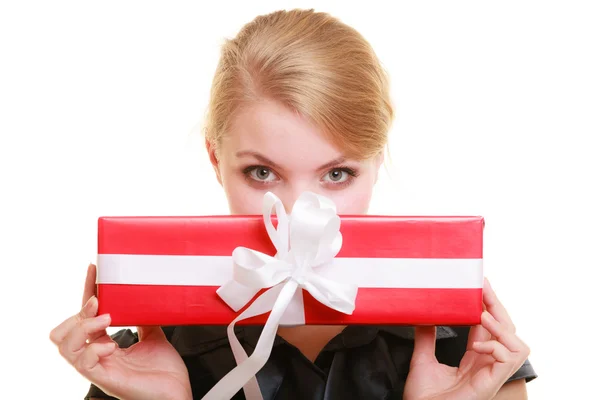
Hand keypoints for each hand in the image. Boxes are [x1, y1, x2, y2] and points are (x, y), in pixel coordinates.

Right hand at [50, 264, 191, 399]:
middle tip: (99, 302)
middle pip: (62, 333)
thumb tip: (145, 298)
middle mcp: (97, 356)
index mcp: (104, 345)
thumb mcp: (153, 336)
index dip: (87, 291)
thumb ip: (144, 319)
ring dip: (83, 326)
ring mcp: (99, 368)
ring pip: (65, 346)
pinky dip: (94, 348)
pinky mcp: (105, 379)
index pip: (85, 315)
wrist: (177, 394)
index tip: (94, 269)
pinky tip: (110, 345)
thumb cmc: (165, 373)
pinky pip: (83, 363)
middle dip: (77, 312)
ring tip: (106, 319)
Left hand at [403, 278, 529, 399]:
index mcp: (475, 360)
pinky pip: (507, 360)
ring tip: (483, 315)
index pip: (490, 327)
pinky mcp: (490, 385)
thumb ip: (426, 338)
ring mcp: (491, 376)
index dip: (488, 305)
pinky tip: (478, 344)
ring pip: (518, 346)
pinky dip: (496, 346)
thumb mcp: (423, 359)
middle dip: (498, 306)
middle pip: (507, 331)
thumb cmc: (423, 398)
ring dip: (503, 326)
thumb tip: (424, 315)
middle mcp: (487, 366)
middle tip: (484, 287)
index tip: (480, 285)